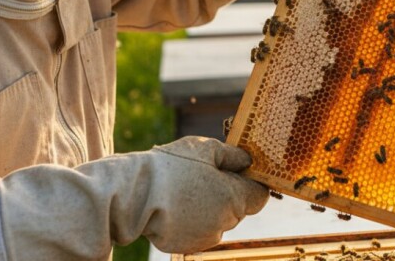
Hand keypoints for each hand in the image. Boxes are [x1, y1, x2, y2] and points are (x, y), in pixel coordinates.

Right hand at [145, 137, 268, 252]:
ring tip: (184, 190)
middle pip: (238, 209)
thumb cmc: (171, 167)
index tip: (237, 172)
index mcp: (235, 198)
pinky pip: (198, 231)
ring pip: (218, 221)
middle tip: (203, 177)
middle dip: (227, 194)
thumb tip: (247, 160)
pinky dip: (191, 221)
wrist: (134, 195)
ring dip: (209, 208)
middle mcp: (224, 223)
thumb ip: (234, 156)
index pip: (260, 196)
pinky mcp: (187, 246)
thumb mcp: (207, 148)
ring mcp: (205, 238)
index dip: (251, 183)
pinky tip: (174, 206)